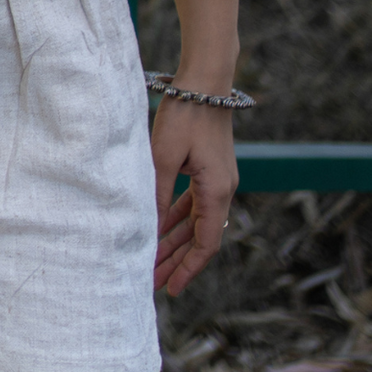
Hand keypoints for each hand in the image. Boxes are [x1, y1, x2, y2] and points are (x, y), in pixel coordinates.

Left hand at [151, 97, 237, 297]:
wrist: (204, 82)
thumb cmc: (185, 117)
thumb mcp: (164, 159)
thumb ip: (157, 195)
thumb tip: (148, 231)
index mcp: (217, 191)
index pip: (206, 244)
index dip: (188, 269)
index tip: (171, 289)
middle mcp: (222, 190)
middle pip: (200, 237)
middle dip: (176, 261)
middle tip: (152, 283)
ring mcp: (216, 180)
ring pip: (195, 222)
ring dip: (175, 242)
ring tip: (153, 263)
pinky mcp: (208, 170)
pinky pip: (193, 204)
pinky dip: (176, 219)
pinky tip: (159, 230)